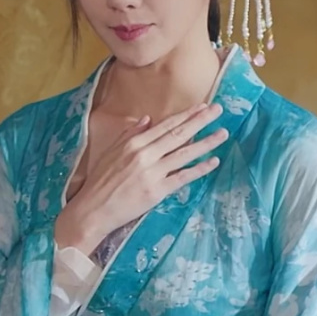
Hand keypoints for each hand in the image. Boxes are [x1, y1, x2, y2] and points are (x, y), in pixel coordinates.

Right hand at [55, 102, 226, 253]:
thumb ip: (130, 134)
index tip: (201, 107)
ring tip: (223, 133)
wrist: (93, 208)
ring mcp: (153, 172)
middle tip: (218, 110)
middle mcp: (145, 154)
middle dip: (200, 121)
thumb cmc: (100, 181)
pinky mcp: (157, 191)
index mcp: (134, 143)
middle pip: (178, 135)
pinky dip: (199, 169)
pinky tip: (213, 161)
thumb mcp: (112, 152)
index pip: (166, 126)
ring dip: (206, 142)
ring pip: (184, 154)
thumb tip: (147, 119)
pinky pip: (183, 177)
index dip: (185, 116)